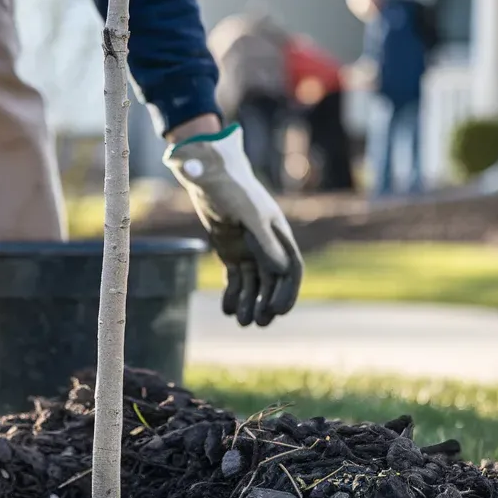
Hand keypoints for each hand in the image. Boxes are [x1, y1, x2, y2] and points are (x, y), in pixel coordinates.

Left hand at [164, 123, 302, 326]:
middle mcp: (267, 244)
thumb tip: (282, 271)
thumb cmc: (231, 187)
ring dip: (249, 302)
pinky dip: (233, 294)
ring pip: (254, 283)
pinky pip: (236, 278)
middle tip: (258, 323)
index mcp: (277, 233)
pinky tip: (227, 309)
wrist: (207, 174)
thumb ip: (264, 241)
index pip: (290, 268)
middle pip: (273, 280)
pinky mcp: (231, 251)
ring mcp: (249, 249)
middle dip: (267, 302)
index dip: (287, 291)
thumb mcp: (248, 214)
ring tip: (241, 322)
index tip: (278, 311)